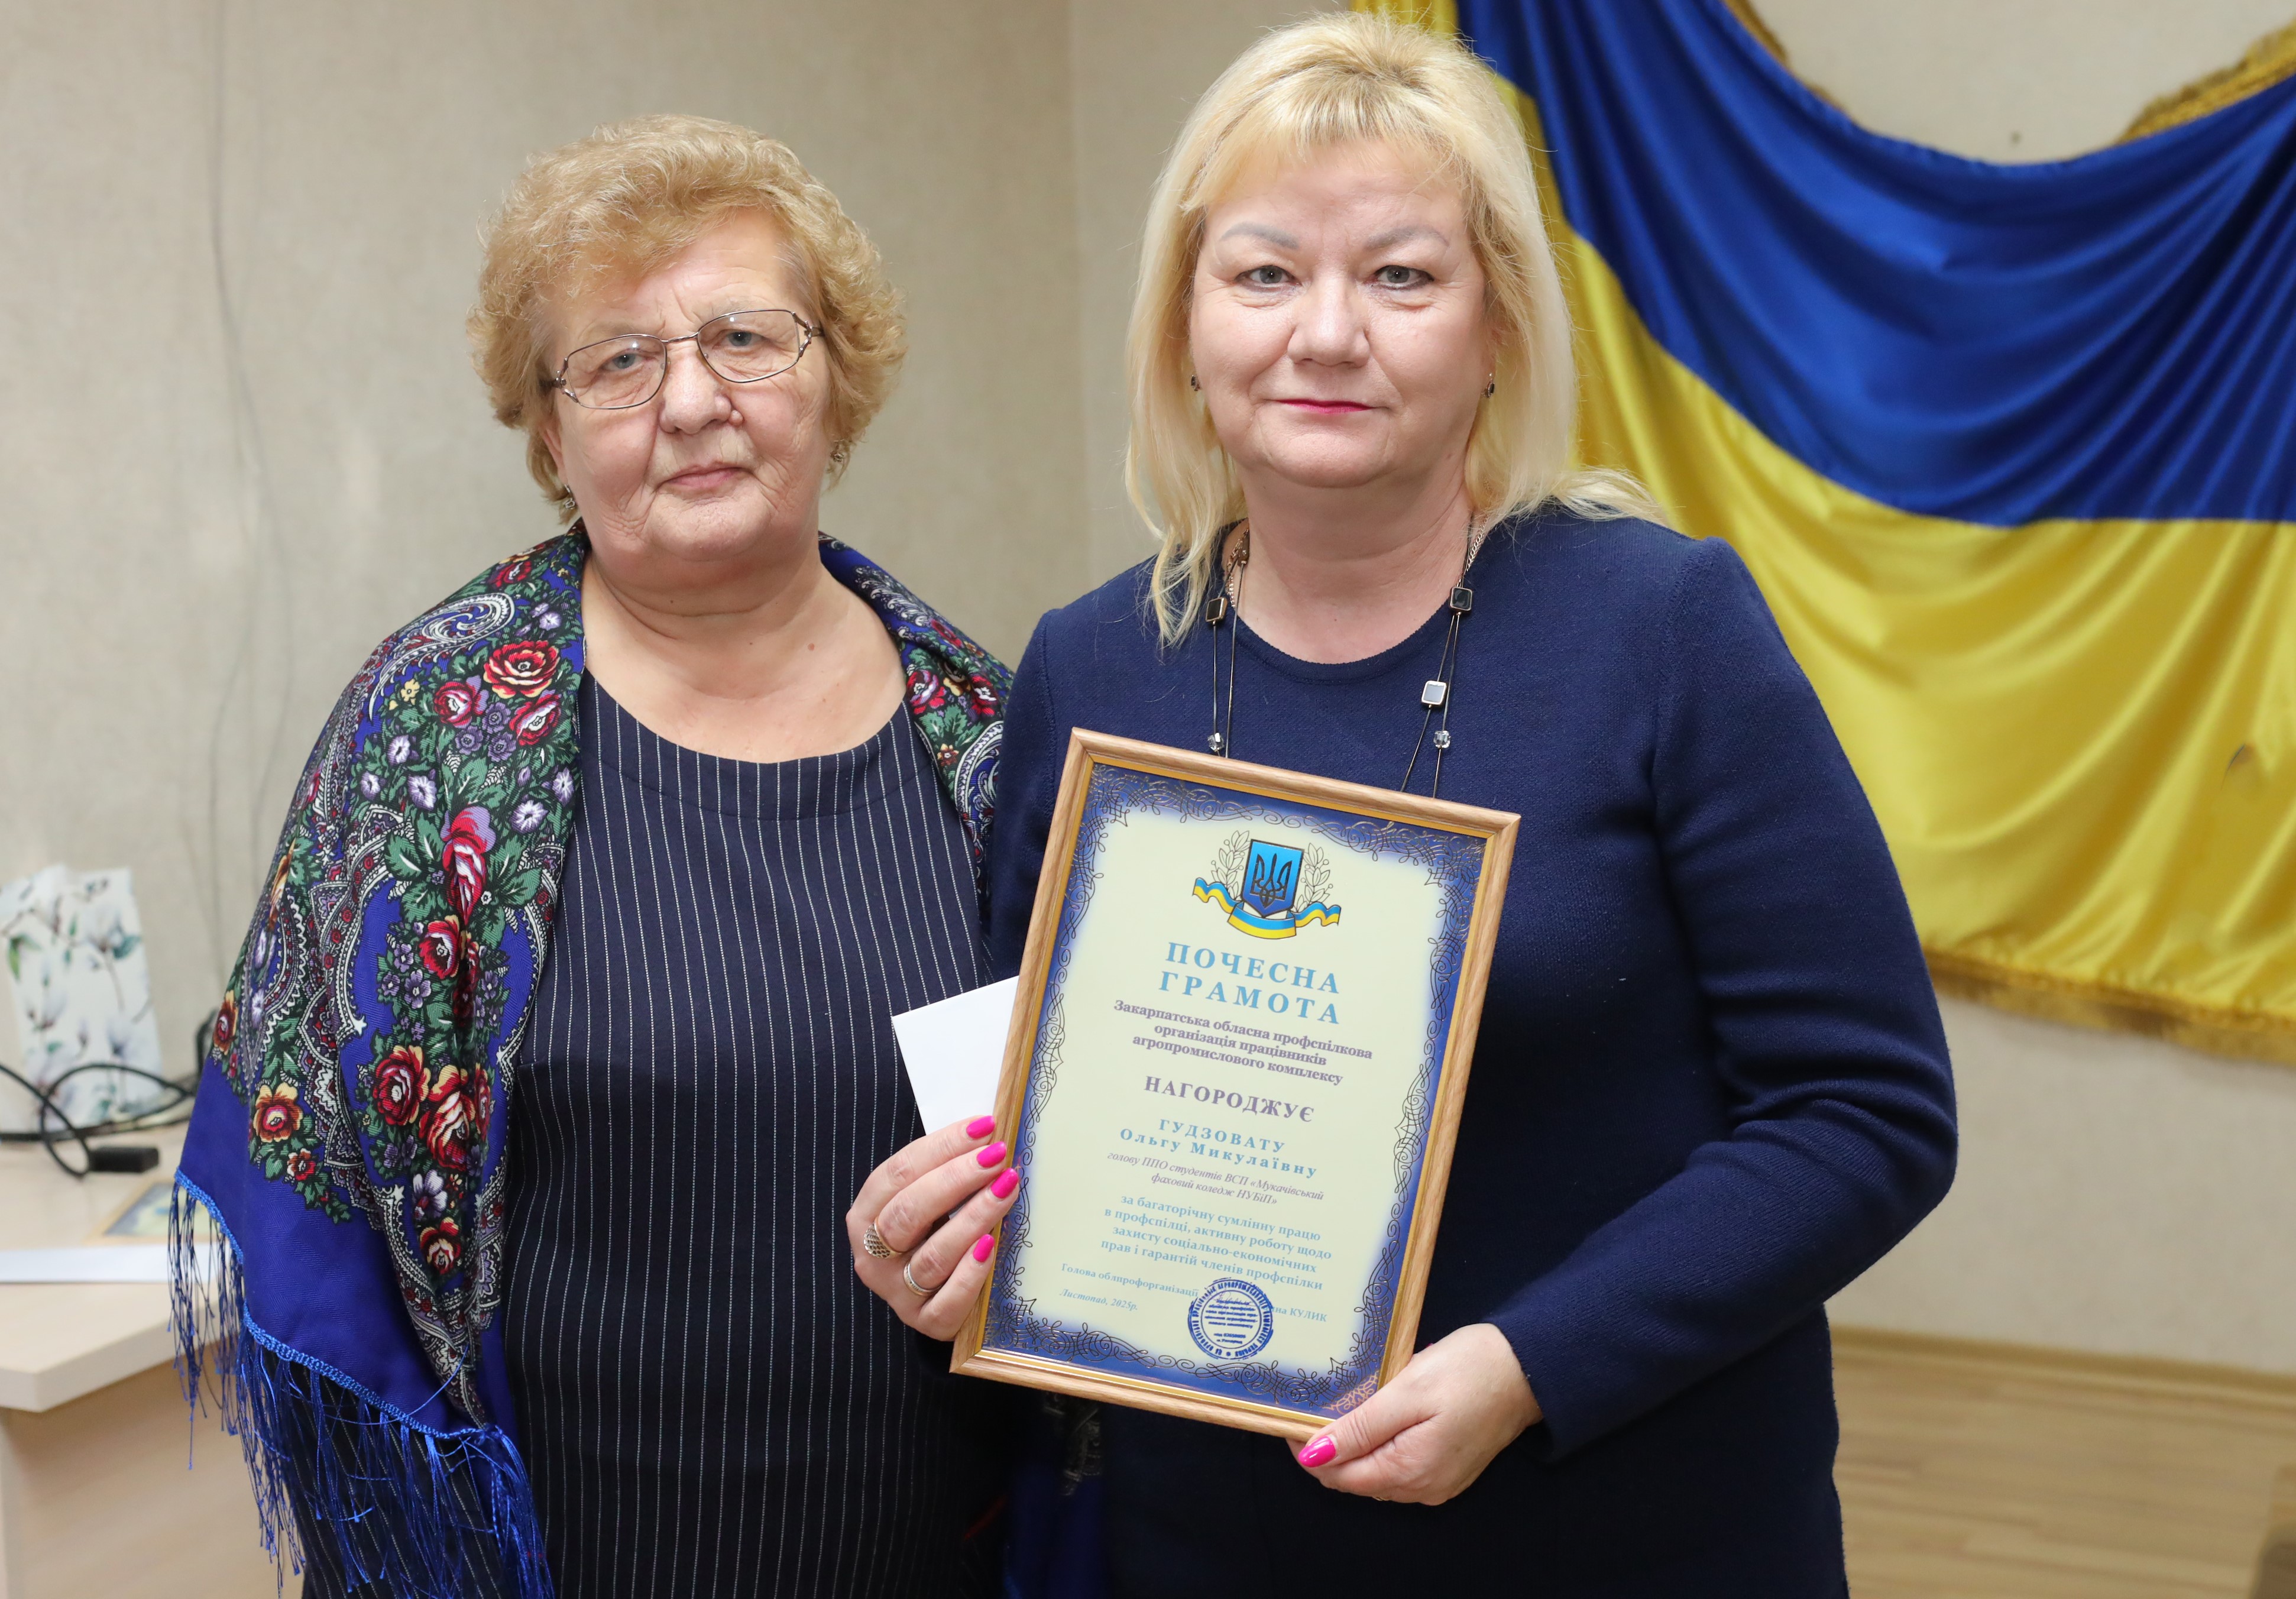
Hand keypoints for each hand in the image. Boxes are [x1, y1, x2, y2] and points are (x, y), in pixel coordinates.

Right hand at [846, 1114, 1019, 1339]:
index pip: (897, 1173)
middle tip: (996, 1157)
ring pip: (933, 1255)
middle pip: (909, 1212)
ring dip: (974, 1218)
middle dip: (956, 1178)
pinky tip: (992, 1244)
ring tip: (1007, 1188)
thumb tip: (989, 1137)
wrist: (932, 1297)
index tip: (983, 1127)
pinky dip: (971, 1272)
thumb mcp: (925, 1201)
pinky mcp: (927, 1321)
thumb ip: (944, 1172)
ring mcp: (897, 1293)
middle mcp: (873, 1256)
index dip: (941, 1147)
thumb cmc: (931, 1234)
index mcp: (865, 1216)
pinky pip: (949, 1300)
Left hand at [1291, 1322, 1539, 1504]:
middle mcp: (1420, 1488)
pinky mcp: (1447, 1469)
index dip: (1308, 1448)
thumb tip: (1314, 1456)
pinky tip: (1378, 1417)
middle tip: (1319, 1402)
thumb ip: (1360, 1429)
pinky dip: (1379, 1448)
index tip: (1296, 1413)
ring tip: (1346, 1405)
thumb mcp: (1408, 1392)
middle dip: (1329, 1448)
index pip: (1336, 1475)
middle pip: (1353, 1478)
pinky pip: (1398, 1468)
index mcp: (1408, 1471)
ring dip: (1354, 1447)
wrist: (1527, 1369)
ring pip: (1374, 1474)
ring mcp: (1436, 1482)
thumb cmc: (1469, 1371)